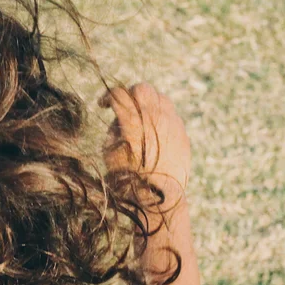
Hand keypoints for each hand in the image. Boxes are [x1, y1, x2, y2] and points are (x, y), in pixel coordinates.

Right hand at [100, 83, 190, 200]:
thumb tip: (122, 118)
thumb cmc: (128, 177)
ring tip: (139, 116)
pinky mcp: (181, 131)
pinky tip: (153, 130)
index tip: (103, 105)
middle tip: (123, 105)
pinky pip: (171, 113)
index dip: (107, 97)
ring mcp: (172, 123)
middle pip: (141, 89)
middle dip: (129, 94)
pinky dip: (159, 116)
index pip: (118, 95)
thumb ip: (115, 129)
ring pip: (160, 97)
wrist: (159, 195)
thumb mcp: (111, 153)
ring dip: (147, 102)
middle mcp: (154, 117)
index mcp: (133, 121)